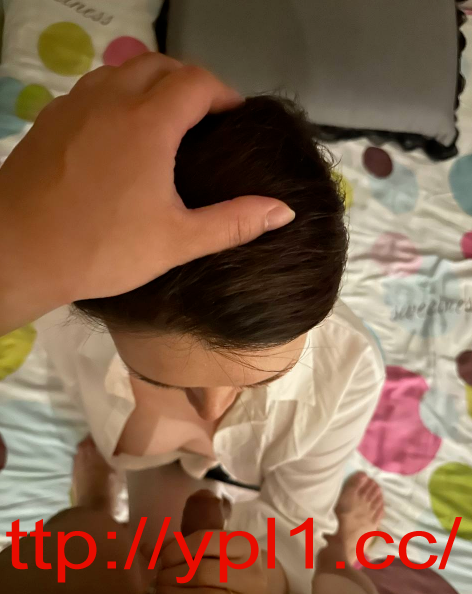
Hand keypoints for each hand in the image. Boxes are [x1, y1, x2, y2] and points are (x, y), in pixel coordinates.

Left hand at [0, 53, 293, 333]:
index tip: (235, 118)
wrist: (15, 254)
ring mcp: (75, 104)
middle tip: (205, 119)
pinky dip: (118, 96)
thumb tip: (284, 211)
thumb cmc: (102, 249)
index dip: (224, 94)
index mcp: (148, 122)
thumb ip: (234, 222)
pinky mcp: (51, 119)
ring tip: (166, 123)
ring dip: (152, 85)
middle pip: (161, 65)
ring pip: (123, 70)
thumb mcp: (177, 241)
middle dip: (190, 83)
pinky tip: (121, 135)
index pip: (198, 82)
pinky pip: (94, 88)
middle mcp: (111, 99)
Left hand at [156, 529, 267, 593]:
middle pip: (200, 571)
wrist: (258, 584)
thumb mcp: (213, 545)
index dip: (175, 550)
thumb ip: (182, 543)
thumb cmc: (227, 560)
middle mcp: (250, 570)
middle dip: (172, 575)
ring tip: (163, 589)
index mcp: (244, 543)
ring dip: (173, 593)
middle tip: (159, 578)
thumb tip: (146, 549)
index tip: (162, 559)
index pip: (202, 540)